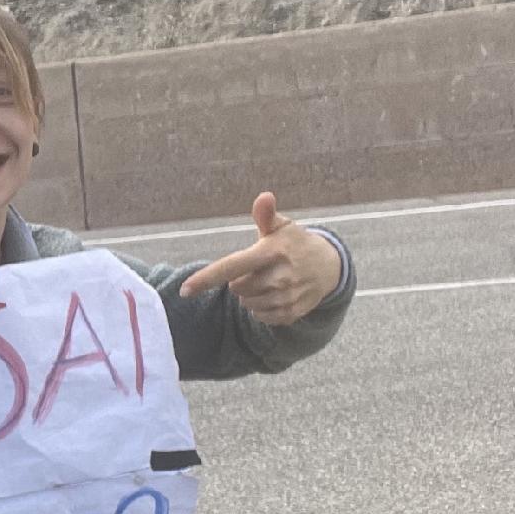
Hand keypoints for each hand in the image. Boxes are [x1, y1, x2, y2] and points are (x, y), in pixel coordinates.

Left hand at [180, 193, 341, 324]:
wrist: (329, 268)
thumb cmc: (295, 244)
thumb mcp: (282, 226)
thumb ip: (266, 215)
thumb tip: (264, 196)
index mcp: (271, 252)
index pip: (232, 267)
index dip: (206, 278)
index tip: (184, 290)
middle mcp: (280, 276)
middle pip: (237, 289)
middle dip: (240, 280)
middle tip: (258, 269)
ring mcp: (286, 297)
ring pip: (247, 304)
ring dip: (251, 295)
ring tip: (268, 281)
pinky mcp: (291, 314)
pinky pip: (261, 317)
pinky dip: (261, 308)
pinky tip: (274, 295)